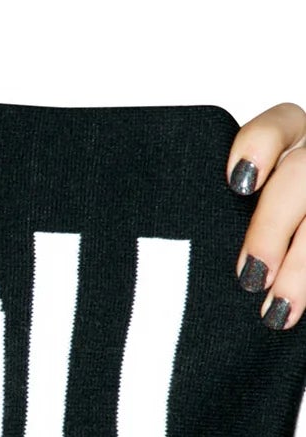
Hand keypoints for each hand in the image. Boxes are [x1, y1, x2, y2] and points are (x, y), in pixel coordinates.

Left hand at [228, 101, 305, 329]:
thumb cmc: (236, 240)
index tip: (236, 183)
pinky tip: (289, 313)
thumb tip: (146, 241)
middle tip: (248, 274)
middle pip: (301, 175)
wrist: (287, 283)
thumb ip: (207, 211)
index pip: (280, 124)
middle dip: (274, 226)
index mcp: (286, 143)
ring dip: (301, 267)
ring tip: (275, 309)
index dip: (261, 145)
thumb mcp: (221, 216)